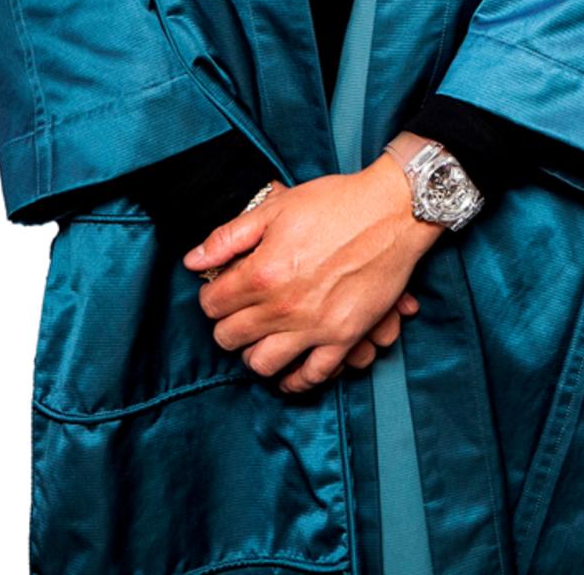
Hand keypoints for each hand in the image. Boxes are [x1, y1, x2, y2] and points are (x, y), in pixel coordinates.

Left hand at [182, 153, 444, 391]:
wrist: (391, 212)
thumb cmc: (333, 203)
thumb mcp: (275, 208)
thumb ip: (228, 237)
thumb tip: (192, 261)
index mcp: (261, 272)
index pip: (213, 304)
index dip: (211, 297)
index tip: (220, 291)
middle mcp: (283, 306)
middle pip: (230, 337)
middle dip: (226, 326)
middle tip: (237, 314)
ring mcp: (314, 327)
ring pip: (262, 364)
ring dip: (254, 353)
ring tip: (259, 339)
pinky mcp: (343, 338)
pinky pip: (311, 377)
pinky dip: (294, 380)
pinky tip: (288, 372)